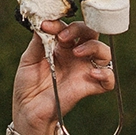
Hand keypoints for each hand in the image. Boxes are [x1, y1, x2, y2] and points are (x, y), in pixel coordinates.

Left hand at [10, 19, 115, 134]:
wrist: (27, 111)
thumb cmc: (27, 86)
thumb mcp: (28, 60)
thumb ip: (37, 42)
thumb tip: (42, 23)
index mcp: (61, 47)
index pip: (68, 28)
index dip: (60, 24)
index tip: (45, 26)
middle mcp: (75, 56)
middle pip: (91, 33)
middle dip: (80, 29)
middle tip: (63, 37)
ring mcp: (83, 71)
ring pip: (103, 52)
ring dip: (94, 46)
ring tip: (77, 52)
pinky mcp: (88, 87)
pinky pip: (108, 80)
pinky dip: (106, 74)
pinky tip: (92, 73)